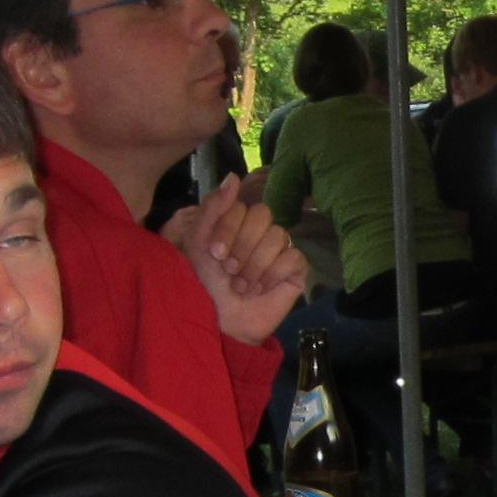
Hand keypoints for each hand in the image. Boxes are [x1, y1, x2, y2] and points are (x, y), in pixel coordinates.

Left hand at [173, 185, 307, 349]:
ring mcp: (280, 249)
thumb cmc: (206, 283)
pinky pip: (292, 257)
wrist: (221, 322)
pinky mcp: (296, 270)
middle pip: (263, 215)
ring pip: (277, 237)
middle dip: (242, 246)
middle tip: (229, 271)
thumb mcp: (200, 242)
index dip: (229, 229)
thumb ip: (213, 207)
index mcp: (239, 221)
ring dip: (254, 266)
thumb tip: (234, 175)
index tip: (215, 254)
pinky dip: (272, 275)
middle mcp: (261, 231)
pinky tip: (260, 289)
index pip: (243, 206)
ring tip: (242, 286)